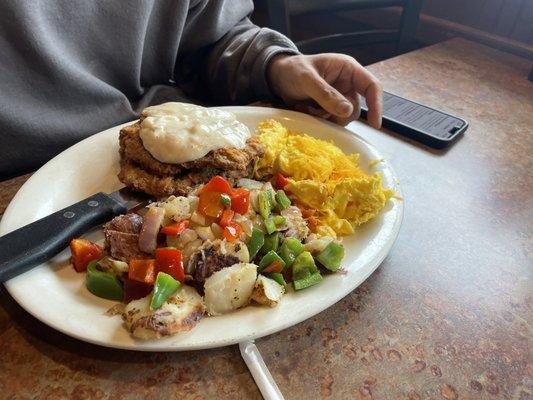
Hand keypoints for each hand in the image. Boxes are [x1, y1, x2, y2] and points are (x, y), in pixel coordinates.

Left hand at [267, 53, 382, 127]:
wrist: (277, 77)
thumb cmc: (292, 70)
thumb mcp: (307, 79)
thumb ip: (326, 94)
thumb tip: (347, 111)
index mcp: (348, 69)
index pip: (372, 86)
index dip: (377, 105)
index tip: (374, 124)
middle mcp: (346, 84)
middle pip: (355, 108)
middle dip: (338, 114)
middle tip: (317, 111)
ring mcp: (338, 97)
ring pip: (342, 117)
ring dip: (325, 117)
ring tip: (306, 107)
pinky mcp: (328, 108)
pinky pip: (330, 120)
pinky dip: (318, 119)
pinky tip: (305, 109)